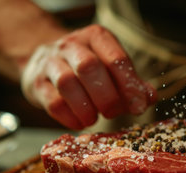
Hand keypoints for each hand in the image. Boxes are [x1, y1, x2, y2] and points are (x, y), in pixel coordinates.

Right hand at [21, 24, 156, 128]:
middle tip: (113, 113)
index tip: (139, 106)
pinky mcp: (37, 83)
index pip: (115, 58)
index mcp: (97, 38)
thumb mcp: (111, 68)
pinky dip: (70, 118)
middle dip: (106, 96)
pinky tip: (80, 122)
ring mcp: (50, 62)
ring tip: (95, 119)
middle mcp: (72, 45)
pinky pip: (53, 102)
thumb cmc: (87, 68)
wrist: (45, 61)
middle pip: (89, 67)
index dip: (129, 85)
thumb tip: (149, 98)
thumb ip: (131, 83)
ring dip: (86, 107)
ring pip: (67, 83)